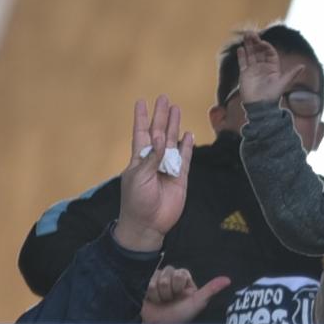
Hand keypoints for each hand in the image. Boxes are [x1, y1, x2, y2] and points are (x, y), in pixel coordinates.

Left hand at [115, 95, 193, 251]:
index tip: (141, 102)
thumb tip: (160, 138)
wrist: (148, 224)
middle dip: (161, 116)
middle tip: (164, 99)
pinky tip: (188, 134)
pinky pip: (185, 158)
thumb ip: (151, 157)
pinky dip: (187, 147)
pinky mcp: (180, 177)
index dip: (141, 118)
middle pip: (158, 133)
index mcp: (139, 158)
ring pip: (172, 142)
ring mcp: (168, 167)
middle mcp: (154, 159)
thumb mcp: (138, 177)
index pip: (140, 133)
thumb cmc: (136, 200)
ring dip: (174, 126)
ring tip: (176, 109)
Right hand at [141, 266, 230, 323]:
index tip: (180, 296)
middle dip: (169, 290)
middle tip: (169, 300)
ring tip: (161, 301)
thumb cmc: (178, 316)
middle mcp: (171, 276)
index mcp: (184, 279)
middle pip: (169, 272)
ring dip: (159, 293)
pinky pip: (147, 281)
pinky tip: (151, 299)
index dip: (179, 286)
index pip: (181, 273)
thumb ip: (211, 290)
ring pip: (158, 277)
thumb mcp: (197, 303)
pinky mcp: (145, 282)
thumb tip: (228, 280)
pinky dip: (150, 293)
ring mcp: (157, 278)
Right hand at [236, 30, 305, 105]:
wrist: (260, 106)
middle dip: (255, 42)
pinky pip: (243, 63)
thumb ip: (292, 74)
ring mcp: (254, 70)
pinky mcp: (245, 75)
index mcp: (273, 68)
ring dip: (248, 45)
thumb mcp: (283, 83)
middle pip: (259, 51)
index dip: (266, 46)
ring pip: (251, 55)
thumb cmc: (273, 95)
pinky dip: (241, 56)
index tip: (262, 42)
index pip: (269, 53)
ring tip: (245, 36)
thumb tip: (302, 66)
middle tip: (250, 33)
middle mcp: (263, 68)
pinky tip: (240, 48)